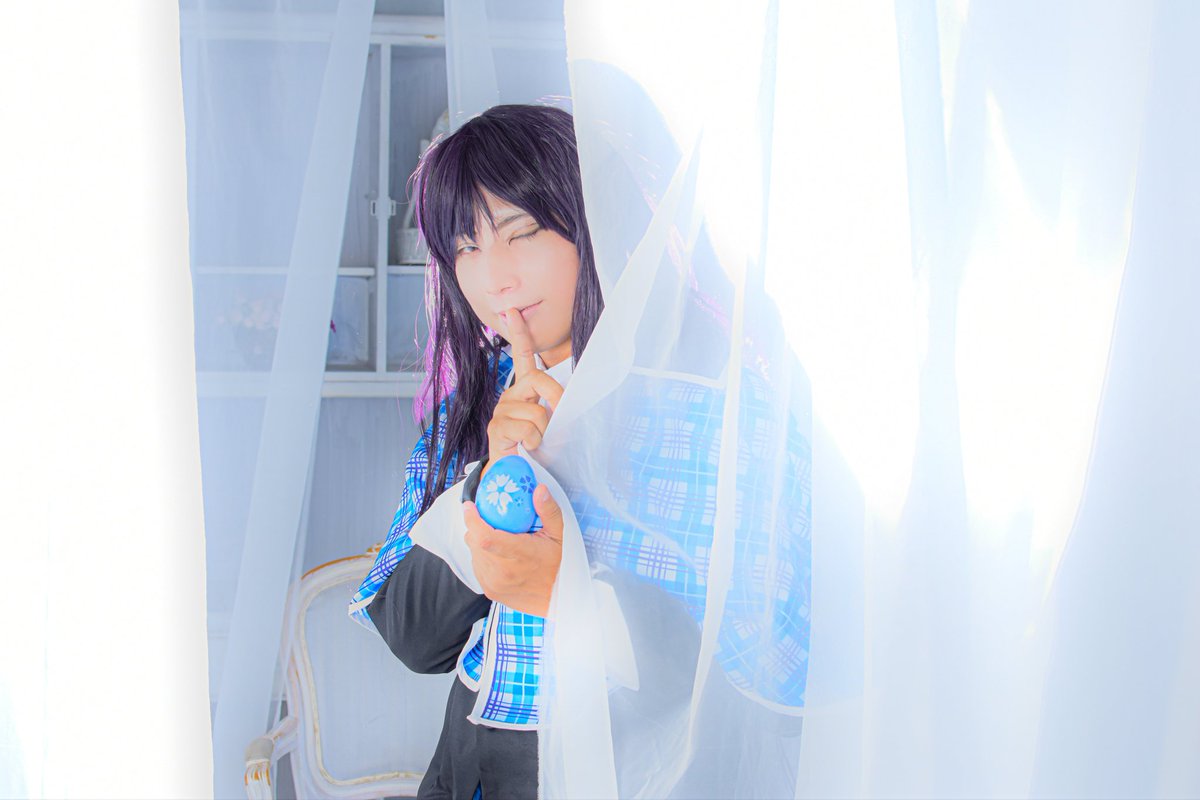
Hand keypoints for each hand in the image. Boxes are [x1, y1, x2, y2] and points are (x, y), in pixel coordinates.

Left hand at [463, 484, 563, 616]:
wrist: (559, 599)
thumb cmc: (560, 564)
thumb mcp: (560, 535)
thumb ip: (549, 511)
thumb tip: (539, 489)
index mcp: (519, 555)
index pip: (484, 537)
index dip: (472, 520)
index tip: (469, 506)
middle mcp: (503, 572)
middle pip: (474, 543)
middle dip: (475, 527)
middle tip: (488, 519)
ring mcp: (495, 584)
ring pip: (473, 554)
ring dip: (478, 543)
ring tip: (496, 538)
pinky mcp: (491, 592)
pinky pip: (477, 567)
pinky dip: (481, 557)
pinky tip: (497, 554)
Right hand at [485, 306, 563, 474]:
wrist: (512, 473)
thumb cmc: (535, 445)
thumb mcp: (551, 422)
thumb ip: (556, 405)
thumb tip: (569, 399)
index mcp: (524, 390)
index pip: (522, 357)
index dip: (519, 333)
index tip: (513, 311)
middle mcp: (510, 395)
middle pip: (538, 378)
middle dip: (556, 396)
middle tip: (559, 416)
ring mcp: (501, 411)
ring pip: (537, 412)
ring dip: (545, 431)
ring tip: (537, 442)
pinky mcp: (496, 428)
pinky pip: (526, 429)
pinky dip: (533, 441)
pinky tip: (526, 447)